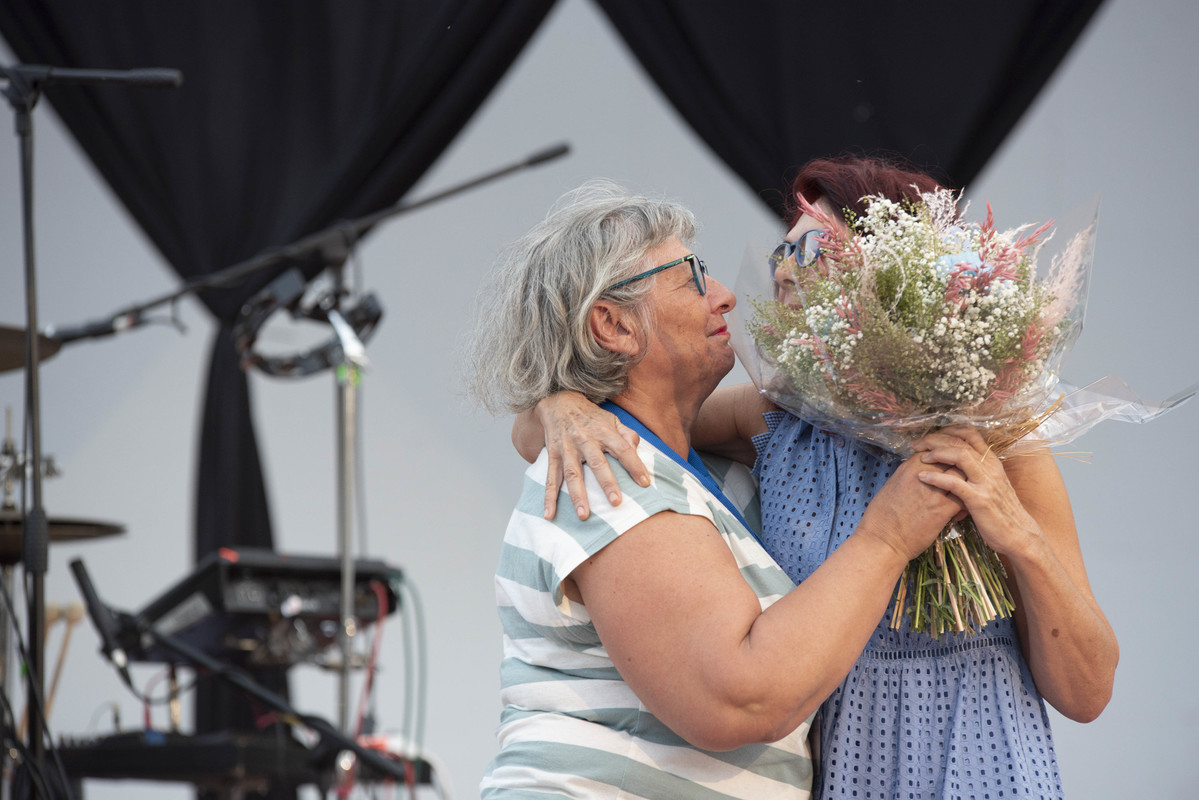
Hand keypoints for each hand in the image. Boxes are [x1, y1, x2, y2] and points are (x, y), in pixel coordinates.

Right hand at [535, 393, 649, 519]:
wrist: (558, 402)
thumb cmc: (590, 416)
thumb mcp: (612, 419)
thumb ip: (627, 435)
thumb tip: (636, 450)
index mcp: (603, 431)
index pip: (622, 449)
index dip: (634, 465)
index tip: (645, 483)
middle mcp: (585, 440)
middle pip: (597, 463)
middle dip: (606, 483)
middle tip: (616, 503)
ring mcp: (567, 449)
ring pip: (572, 474)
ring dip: (577, 495)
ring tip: (584, 516)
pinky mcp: (553, 455)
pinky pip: (550, 478)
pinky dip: (548, 497)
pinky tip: (549, 514)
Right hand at [860, 453, 964, 561]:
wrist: (882, 540)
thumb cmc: (881, 517)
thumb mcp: (892, 486)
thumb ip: (909, 475)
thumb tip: (921, 472)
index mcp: (908, 468)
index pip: (935, 449)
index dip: (945, 453)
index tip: (948, 462)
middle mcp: (922, 475)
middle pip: (951, 457)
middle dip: (960, 464)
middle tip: (964, 474)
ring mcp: (934, 492)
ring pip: (962, 474)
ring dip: (967, 481)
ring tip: (967, 489)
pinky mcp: (942, 510)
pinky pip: (964, 497)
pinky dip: (968, 500)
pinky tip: (964, 508)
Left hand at [912, 426, 1040, 556]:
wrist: (1019, 536)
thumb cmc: (1001, 512)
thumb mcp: (992, 486)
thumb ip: (977, 472)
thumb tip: (957, 462)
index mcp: (992, 462)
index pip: (971, 434)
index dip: (949, 430)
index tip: (931, 434)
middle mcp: (990, 468)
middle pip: (961, 442)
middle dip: (936, 439)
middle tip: (917, 444)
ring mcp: (986, 483)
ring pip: (960, 456)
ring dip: (937, 453)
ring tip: (920, 457)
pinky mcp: (979, 499)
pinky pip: (955, 483)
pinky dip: (936, 477)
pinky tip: (922, 477)